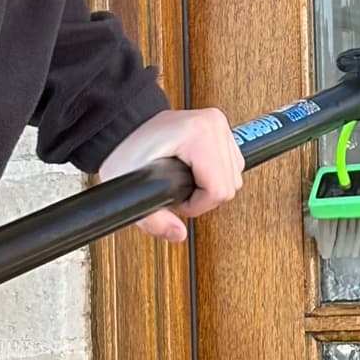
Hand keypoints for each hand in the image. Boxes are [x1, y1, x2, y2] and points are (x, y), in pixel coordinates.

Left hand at [99, 105, 246, 244]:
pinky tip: (195, 172)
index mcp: (199, 135)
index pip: (218, 189)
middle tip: (178, 191)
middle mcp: (213, 125)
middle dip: (203, 198)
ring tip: (185, 181)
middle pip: (230, 186)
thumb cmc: (126, 149)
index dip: (196, 205)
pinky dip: (216, 175)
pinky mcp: (221, 128)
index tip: (176, 199)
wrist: (125, 127)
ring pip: (234, 176)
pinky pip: (233, 164)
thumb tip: (177, 234)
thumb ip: (153, 219)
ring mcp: (219, 125)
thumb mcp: (130, 187)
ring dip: (211, 187)